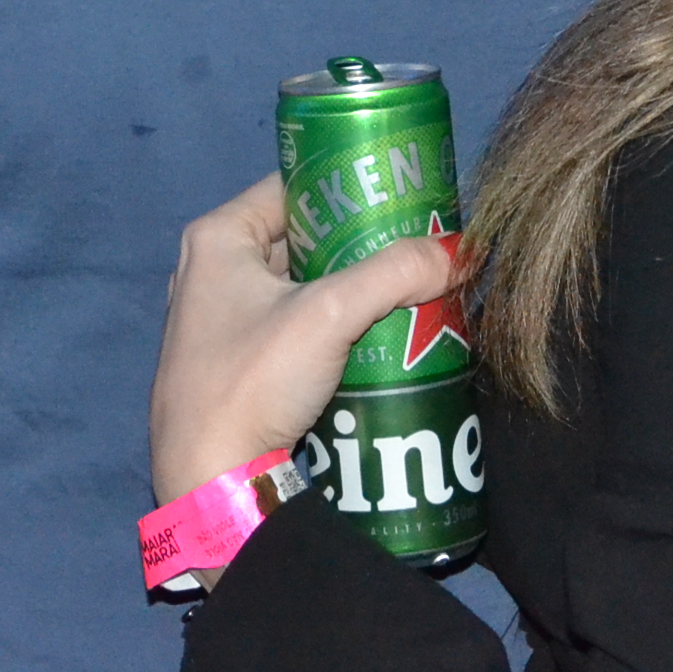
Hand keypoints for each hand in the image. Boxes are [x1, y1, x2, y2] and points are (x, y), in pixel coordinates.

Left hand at [150, 175, 457, 507]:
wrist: (213, 486)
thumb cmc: (252, 383)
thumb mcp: (331, 316)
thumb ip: (397, 274)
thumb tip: (462, 251)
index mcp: (218, 239)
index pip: (295, 186)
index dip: (351, 185)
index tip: (405, 195)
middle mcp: (210, 270)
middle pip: (302, 238)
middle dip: (361, 243)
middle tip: (418, 245)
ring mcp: (218, 321)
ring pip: (301, 285)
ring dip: (351, 288)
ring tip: (410, 288)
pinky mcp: (234, 365)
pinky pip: (294, 326)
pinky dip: (333, 325)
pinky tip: (378, 334)